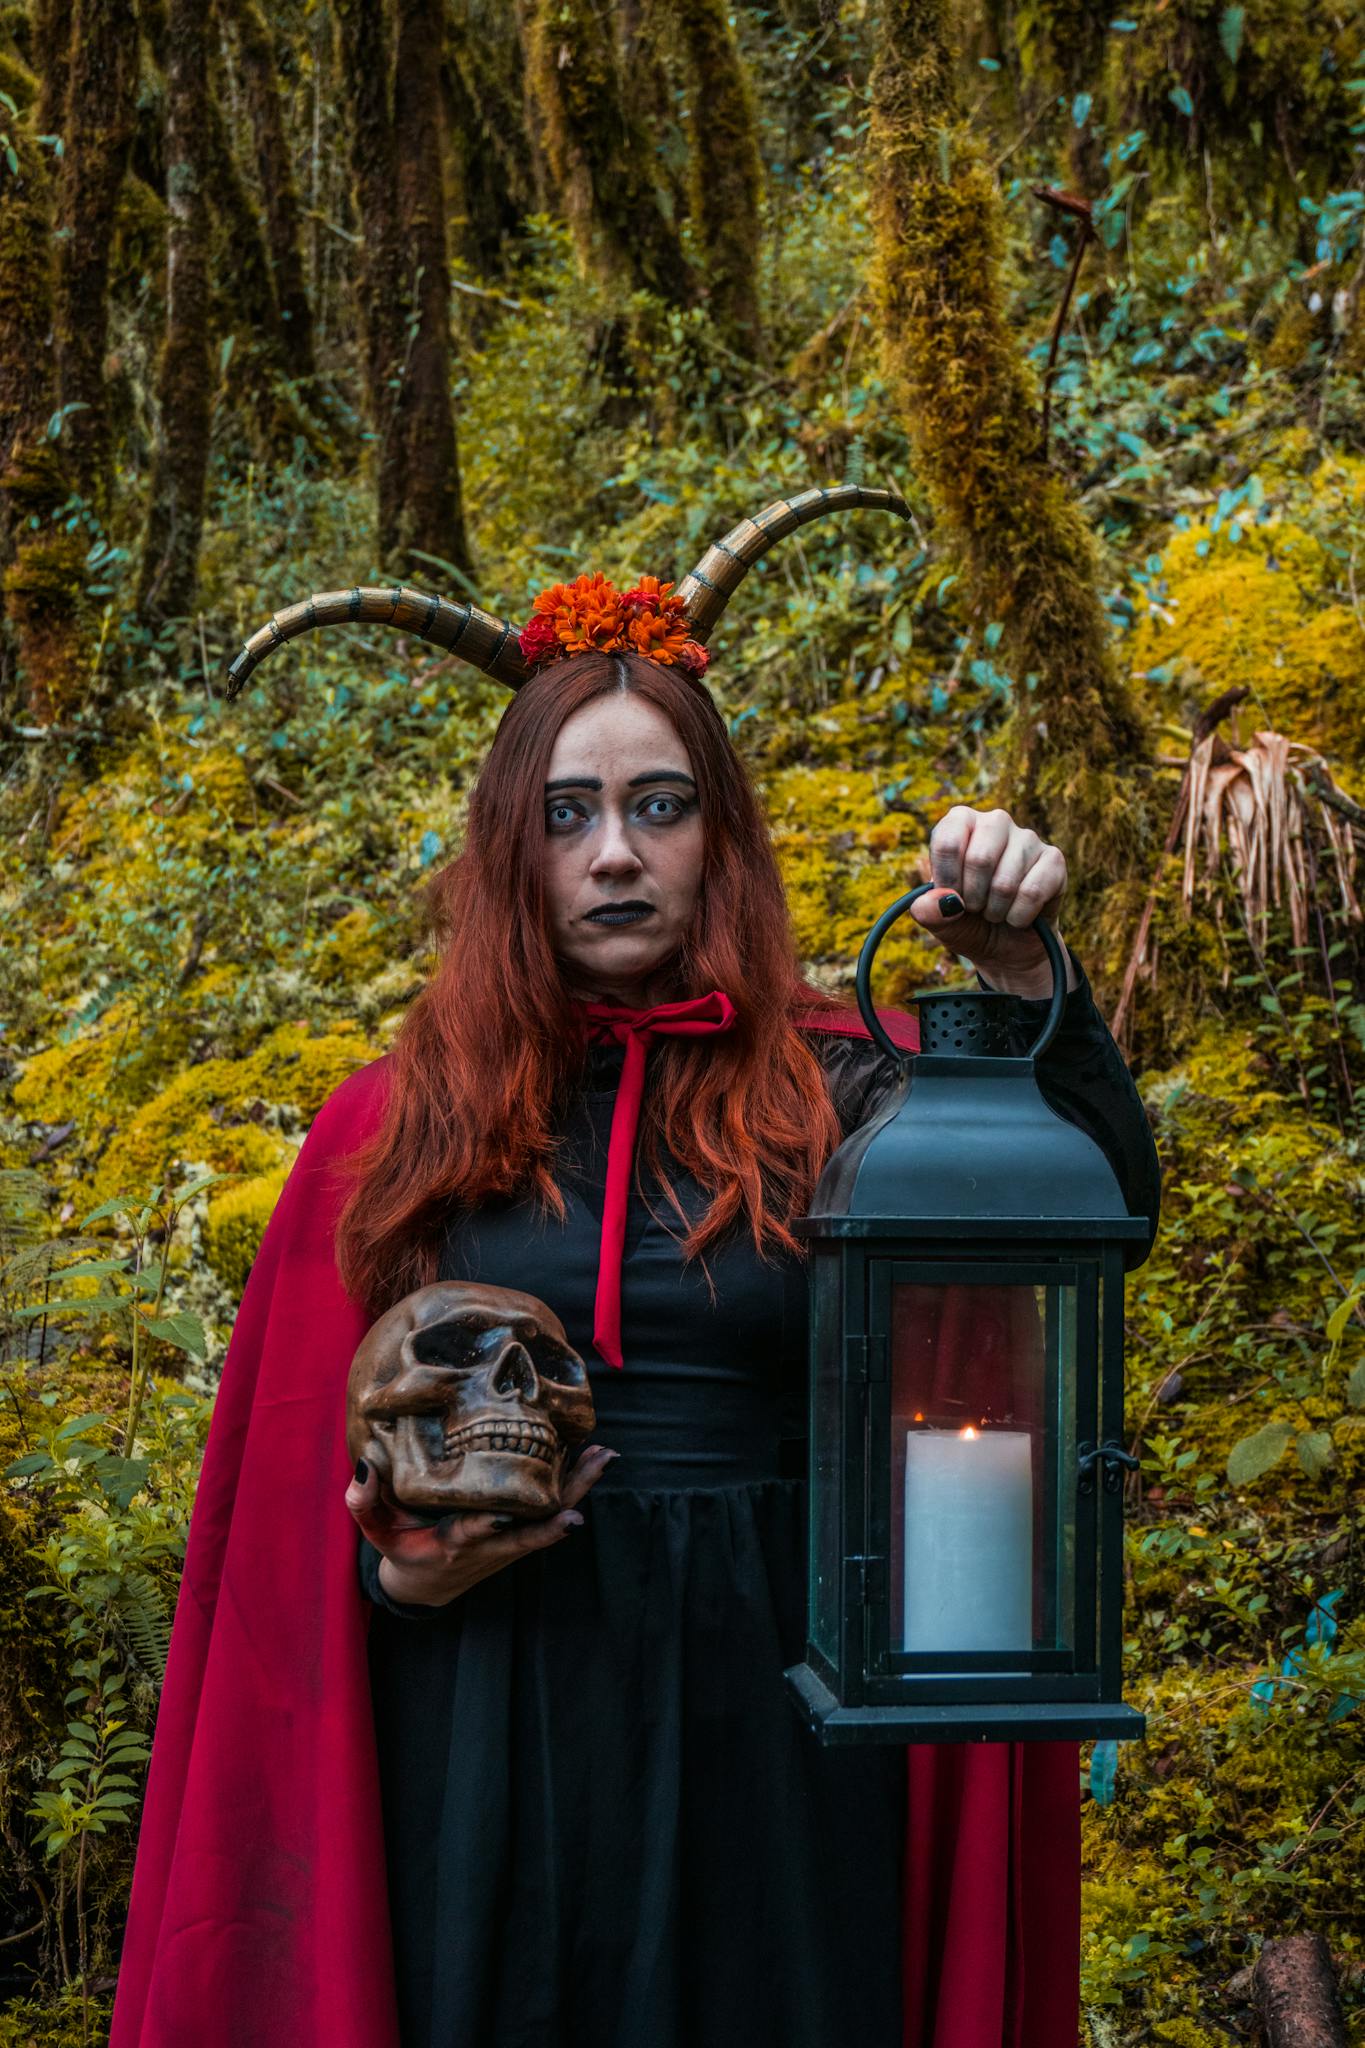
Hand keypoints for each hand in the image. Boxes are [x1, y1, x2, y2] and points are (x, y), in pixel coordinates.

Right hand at [345, 1442, 618, 1607]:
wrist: (425, 1588)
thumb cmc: (401, 1549)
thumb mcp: (376, 1532)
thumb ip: (364, 1502)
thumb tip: (365, 1466)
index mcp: (451, 1543)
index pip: (469, 1534)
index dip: (484, 1526)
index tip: (501, 1513)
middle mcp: (489, 1545)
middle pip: (533, 1525)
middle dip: (563, 1498)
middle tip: (595, 1466)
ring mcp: (508, 1543)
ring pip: (550, 1517)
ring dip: (579, 1488)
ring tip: (605, 1456)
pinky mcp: (518, 1538)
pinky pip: (550, 1513)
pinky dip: (573, 1490)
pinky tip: (591, 1463)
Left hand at [907, 805, 1077, 999]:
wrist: (1005, 948)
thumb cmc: (967, 923)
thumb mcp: (939, 921)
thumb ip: (928, 910)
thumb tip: (942, 900)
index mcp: (961, 823)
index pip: (947, 841)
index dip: (947, 880)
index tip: (951, 897)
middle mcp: (995, 822)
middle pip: (979, 859)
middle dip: (973, 897)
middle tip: (975, 907)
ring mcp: (1028, 838)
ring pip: (1006, 881)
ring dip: (995, 911)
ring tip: (995, 912)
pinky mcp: (1053, 860)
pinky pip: (1032, 893)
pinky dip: (1018, 916)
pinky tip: (1017, 916)